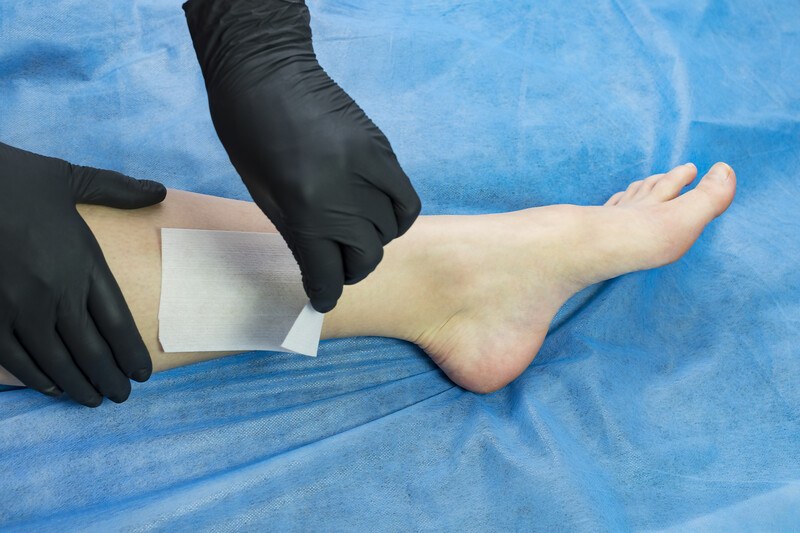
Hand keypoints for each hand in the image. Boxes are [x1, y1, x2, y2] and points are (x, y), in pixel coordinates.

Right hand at [0, 142, 166, 405]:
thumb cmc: (13, 177)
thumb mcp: (71, 178)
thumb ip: (118, 190)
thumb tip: (159, 191)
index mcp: (83, 260)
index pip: (118, 321)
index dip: (131, 353)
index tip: (144, 373)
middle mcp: (55, 290)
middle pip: (91, 349)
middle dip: (110, 377)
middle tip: (123, 396)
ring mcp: (17, 306)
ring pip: (55, 360)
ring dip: (77, 384)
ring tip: (93, 399)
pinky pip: (13, 356)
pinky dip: (34, 376)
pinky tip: (49, 386)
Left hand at [184, 0, 421, 311]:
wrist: (266, 71)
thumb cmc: (248, 133)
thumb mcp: (262, 194)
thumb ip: (298, 233)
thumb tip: (322, 267)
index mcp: (304, 207)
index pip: (328, 270)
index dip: (326, 293)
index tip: (324, 299)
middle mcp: (343, 192)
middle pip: (366, 254)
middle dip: (352, 270)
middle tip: (338, 268)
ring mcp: (369, 168)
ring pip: (389, 230)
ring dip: (373, 243)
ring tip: (356, 238)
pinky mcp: (384, 149)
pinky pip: (406, 201)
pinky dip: (396, 217)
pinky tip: (379, 215)